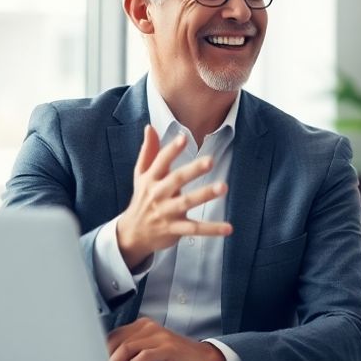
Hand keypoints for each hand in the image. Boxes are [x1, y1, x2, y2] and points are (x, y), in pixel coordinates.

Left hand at [107, 318, 227, 360]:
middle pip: (116, 341)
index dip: (99, 352)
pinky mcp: (169, 347)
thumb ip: (129, 356)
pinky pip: (145, 355)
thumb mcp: (147, 357)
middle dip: (104, 360)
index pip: (111, 336)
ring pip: (127, 347)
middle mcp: (149, 327)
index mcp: (141, 326)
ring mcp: (159, 335)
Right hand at [117, 125, 232, 268]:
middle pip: (177, 180)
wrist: (132, 234)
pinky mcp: (175, 229)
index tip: (183, 138)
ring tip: (223, 187)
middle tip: (210, 160)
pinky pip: (195, 229)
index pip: (161, 161)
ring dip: (205, 194)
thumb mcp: (141, 174)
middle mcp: (158, 194)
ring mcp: (167, 212)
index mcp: (151, 179)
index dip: (172, 150)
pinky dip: (211, 229)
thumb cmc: (142, 198)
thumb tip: (150, 127)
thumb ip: (148, 151)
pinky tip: (228, 228)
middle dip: (193, 170)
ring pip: (187, 202)